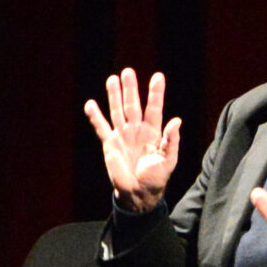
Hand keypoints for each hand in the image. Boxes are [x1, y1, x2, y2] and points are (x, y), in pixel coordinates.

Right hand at [83, 69, 182, 211]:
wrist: (138, 194)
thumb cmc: (156, 178)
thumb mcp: (168, 160)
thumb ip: (171, 140)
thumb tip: (176, 120)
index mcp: (153, 132)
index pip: (154, 108)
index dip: (155, 93)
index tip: (158, 76)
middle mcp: (137, 130)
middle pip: (133, 105)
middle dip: (130, 89)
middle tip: (127, 72)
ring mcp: (123, 135)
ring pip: (117, 111)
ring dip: (114, 96)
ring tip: (112, 79)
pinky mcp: (110, 144)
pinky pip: (101, 127)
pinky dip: (95, 116)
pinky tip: (90, 104)